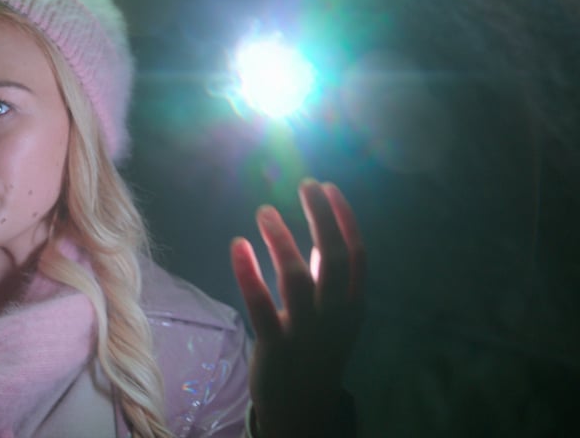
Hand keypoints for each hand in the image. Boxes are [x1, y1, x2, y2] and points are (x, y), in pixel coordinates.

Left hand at [231, 179, 364, 437]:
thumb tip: (324, 233)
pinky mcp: (274, 345)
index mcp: (353, 306)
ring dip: (281, 239)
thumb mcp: (335, 317)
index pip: (356, 254)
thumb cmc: (316, 352)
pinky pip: (260, 304)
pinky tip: (238, 245)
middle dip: (321, 217)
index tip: (328, 187)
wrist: (303, 409)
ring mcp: (305, 331)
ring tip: (265, 211)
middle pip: (332, 257)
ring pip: (296, 277)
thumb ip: (330, 280)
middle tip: (304, 184)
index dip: (344, 218)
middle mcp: (334, 316)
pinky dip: (248, 272)